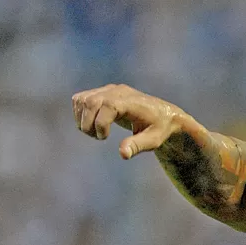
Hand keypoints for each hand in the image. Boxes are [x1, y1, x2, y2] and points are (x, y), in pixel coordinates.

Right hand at [71, 84, 188, 158]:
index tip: (104, 138)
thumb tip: (123, 154)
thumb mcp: (153, 140)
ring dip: (81, 118)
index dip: (100, 123)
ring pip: (82, 99)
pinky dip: (80, 113)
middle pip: (90, 102)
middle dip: (87, 123)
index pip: (107, 106)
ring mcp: (109, 90)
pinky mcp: (104, 93)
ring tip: (94, 132)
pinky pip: (81, 99)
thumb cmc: (160, 129)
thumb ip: (137, 146)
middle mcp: (118, 92)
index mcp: (131, 101)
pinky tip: (92, 125)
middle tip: (98, 138)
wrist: (165, 115)